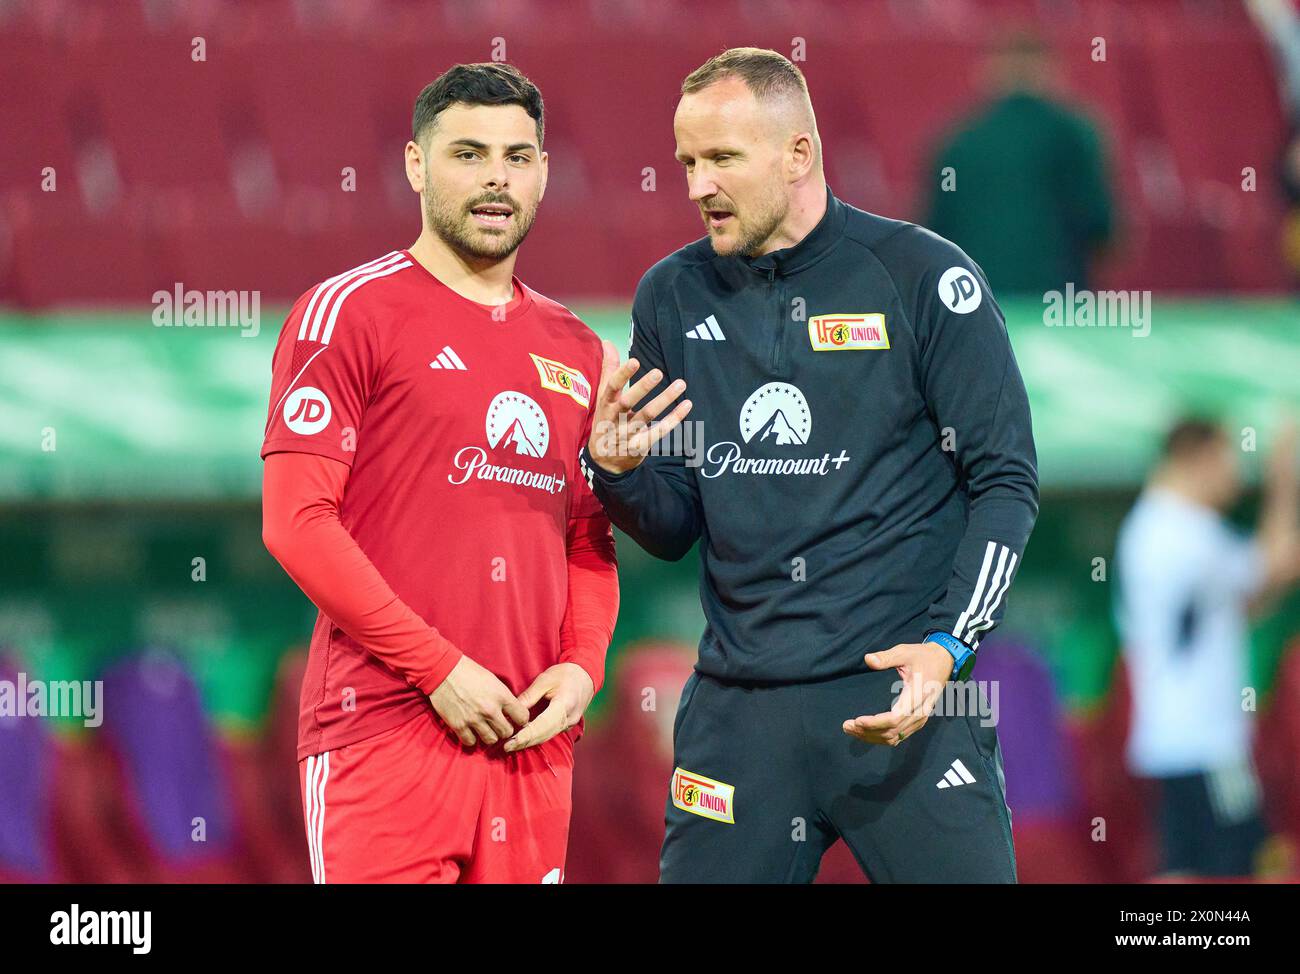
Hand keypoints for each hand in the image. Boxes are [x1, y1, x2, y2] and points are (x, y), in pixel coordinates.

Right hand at [428, 655, 529, 746]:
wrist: (443, 670)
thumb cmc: (468, 671)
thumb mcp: (492, 680)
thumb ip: (503, 697)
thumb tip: (510, 711)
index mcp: (501, 696)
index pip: (522, 717)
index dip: (520, 719)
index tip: (514, 719)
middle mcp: (490, 710)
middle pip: (507, 732)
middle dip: (504, 729)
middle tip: (498, 725)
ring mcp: (474, 719)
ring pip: (491, 740)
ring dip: (489, 735)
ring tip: (484, 728)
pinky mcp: (459, 725)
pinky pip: (471, 742)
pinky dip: (471, 738)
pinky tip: (470, 730)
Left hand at [503, 663, 593, 752]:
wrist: (585, 677)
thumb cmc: (565, 675)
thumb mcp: (545, 680)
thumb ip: (529, 696)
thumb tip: (511, 712)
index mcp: (565, 705)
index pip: (543, 725)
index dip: (526, 735)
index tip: (511, 741)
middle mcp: (569, 718)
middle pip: (544, 735)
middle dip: (525, 742)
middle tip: (506, 747)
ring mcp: (569, 724)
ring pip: (547, 737)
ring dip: (529, 742)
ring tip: (511, 746)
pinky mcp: (566, 725)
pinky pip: (550, 734)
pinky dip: (536, 738)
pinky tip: (522, 740)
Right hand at [586, 339, 691, 474]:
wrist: (604, 461)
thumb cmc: (606, 420)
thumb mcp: (603, 397)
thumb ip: (608, 370)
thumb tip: (607, 342)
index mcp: (605, 404)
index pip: (611, 387)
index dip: (622, 375)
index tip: (635, 361)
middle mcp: (614, 419)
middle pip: (628, 402)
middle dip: (642, 388)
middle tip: (658, 372)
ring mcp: (627, 434)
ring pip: (647, 416)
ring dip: (664, 400)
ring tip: (680, 383)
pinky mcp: (640, 445)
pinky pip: (659, 431)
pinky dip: (674, 419)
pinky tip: (687, 405)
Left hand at [842, 642, 954, 746]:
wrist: (944, 661)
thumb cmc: (922, 656)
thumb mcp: (904, 652)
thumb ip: (886, 657)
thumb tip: (868, 659)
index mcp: (917, 696)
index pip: (894, 718)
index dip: (874, 723)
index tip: (857, 720)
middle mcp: (920, 712)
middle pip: (892, 732)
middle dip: (868, 732)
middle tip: (846, 725)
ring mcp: (920, 719)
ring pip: (895, 738)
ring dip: (872, 737)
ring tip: (852, 730)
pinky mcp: (918, 721)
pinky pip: (899, 736)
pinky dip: (881, 737)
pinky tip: (866, 732)